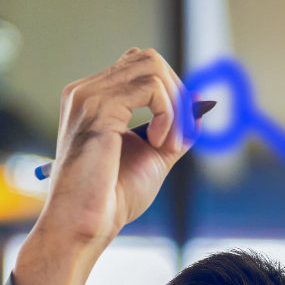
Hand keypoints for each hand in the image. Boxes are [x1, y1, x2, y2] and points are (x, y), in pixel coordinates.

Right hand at [39, 46, 195, 249]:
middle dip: (177, 95)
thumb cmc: (112, 198)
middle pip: (149, 60)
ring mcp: (89, 95)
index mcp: (94, 100)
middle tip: (178, 136)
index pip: (140, 67)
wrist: (85, 224)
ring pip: (153, 68)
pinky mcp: (98, 107)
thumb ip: (175, 128)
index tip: (177, 131)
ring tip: (168, 144)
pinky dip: (168, 114)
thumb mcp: (155, 156)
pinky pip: (151, 87)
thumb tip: (199, 98)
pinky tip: (159, 143)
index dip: (170, 92)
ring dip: (175, 107)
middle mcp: (86, 91)